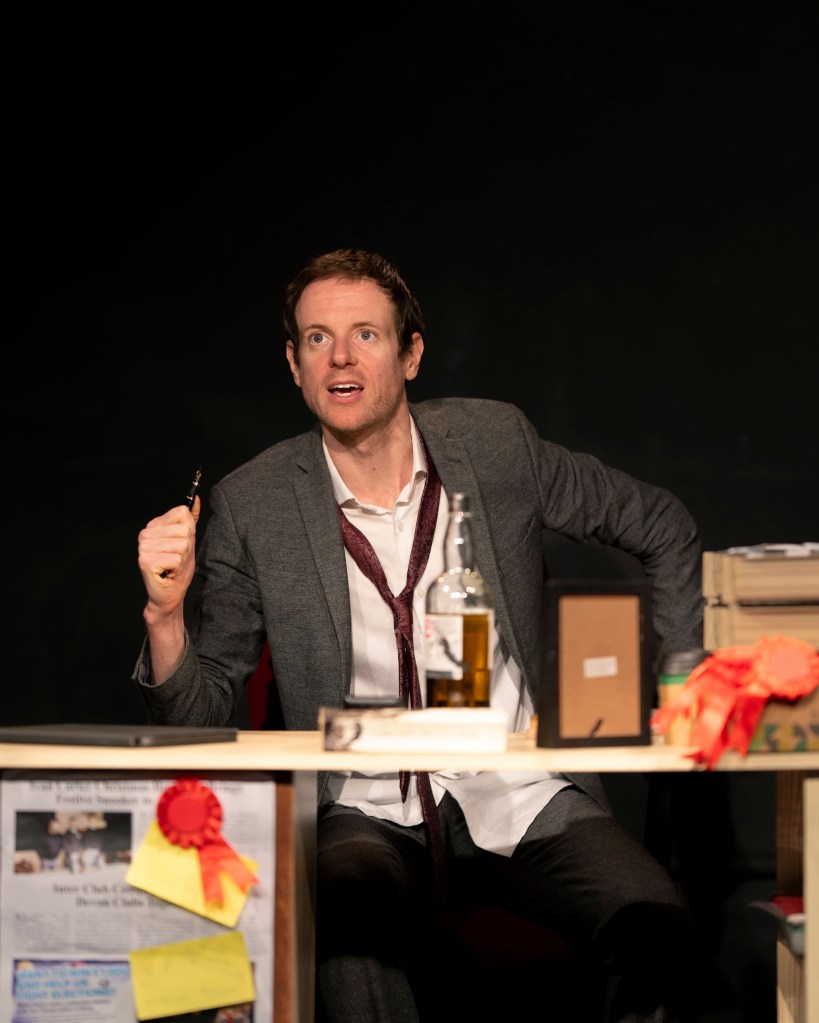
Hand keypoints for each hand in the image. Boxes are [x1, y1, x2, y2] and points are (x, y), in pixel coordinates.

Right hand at [138, 496, 200, 614]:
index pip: (182, 512)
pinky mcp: (146, 561)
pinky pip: (176, 559)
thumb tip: (197, 499)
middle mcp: (145, 534)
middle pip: (184, 530)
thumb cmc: (177, 569)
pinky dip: (177, 569)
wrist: (168, 595)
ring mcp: (143, 547)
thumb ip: (190, 519)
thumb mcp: (188, 540)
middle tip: (176, 560)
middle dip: (187, 548)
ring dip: (182, 559)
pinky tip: (168, 573)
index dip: (188, 532)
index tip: (179, 546)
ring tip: (172, 567)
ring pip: (182, 545)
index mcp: (153, 526)